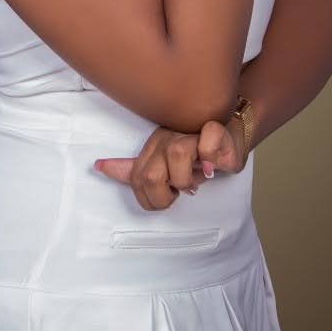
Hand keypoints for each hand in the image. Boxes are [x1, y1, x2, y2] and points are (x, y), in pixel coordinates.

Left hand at [93, 115, 247, 210]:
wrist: (231, 135)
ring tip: (196, 181)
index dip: (148, 198)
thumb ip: (133, 169)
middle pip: (150, 173)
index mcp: (153, 147)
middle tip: (177, 194)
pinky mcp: (216, 131)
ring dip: (188, 179)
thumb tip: (99, 166)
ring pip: (177, 154)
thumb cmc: (198, 154)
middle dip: (164, 196)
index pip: (136, 177)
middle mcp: (168, 138)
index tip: (162, 198)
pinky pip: (208, 142)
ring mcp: (191, 133)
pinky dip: (210, 158)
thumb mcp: (163, 165)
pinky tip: (212, 167)